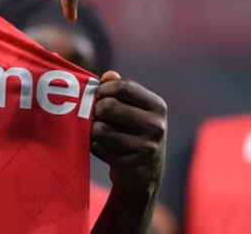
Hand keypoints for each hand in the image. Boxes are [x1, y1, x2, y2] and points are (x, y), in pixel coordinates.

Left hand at [91, 71, 166, 191]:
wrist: (145, 175)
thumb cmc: (134, 132)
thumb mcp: (135, 109)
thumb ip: (121, 89)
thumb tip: (108, 75)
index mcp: (157, 106)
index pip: (124, 87)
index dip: (104, 89)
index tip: (99, 94)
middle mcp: (156, 126)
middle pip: (108, 107)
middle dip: (96, 110)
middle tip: (96, 114)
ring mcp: (146, 147)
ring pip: (100, 129)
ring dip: (92, 130)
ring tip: (97, 130)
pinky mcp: (131, 164)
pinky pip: (98, 148)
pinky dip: (94, 146)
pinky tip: (102, 147)